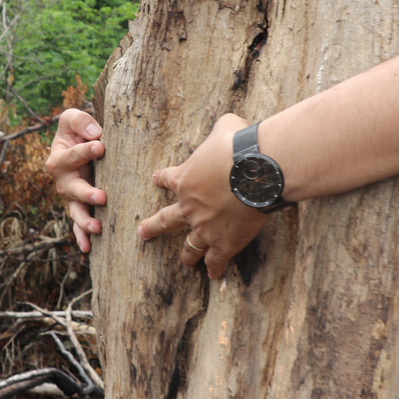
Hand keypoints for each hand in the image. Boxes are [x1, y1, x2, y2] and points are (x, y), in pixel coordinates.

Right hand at [45, 108, 106, 251]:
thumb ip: (80, 121)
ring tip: (97, 228)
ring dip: (84, 221)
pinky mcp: (79, 208)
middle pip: (71, 189)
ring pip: (75, 211)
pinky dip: (81, 237)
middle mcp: (62, 181)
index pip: (72, 155)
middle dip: (86, 193)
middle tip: (102, 197)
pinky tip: (88, 249)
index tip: (101, 146)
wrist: (80, 145)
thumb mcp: (73, 119)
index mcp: (59, 158)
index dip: (86, 151)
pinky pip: (78, 226)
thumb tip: (95, 135)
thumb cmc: (78, 132)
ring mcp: (70, 198)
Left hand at [138, 113, 268, 278]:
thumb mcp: (226, 127)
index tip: (156, 179)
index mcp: (184, 179)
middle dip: (152, 227)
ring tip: (185, 263)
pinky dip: (215, 268)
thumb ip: (222, 128)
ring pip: (189, 248)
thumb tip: (231, 124)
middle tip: (142, 233)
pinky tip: (214, 275)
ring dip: (187, 256)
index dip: (161, 178)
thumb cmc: (241, 144)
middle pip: (165, 220)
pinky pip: (216, 261)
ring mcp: (204, 228)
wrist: (257, 171)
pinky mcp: (224, 243)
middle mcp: (189, 207)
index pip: (166, 179)